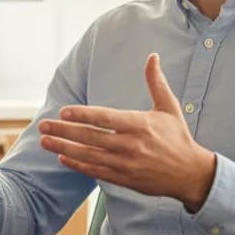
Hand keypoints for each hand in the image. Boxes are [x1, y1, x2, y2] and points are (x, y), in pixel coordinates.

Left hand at [37, 54, 216, 211]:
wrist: (191, 174)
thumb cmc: (178, 137)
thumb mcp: (169, 107)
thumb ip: (156, 82)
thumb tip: (152, 56)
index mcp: (139, 125)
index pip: (105, 118)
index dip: (83, 115)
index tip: (63, 111)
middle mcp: (130, 145)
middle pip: (90, 137)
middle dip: (63, 132)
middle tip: (42, 126)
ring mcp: (126, 164)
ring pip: (89, 156)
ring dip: (64, 148)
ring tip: (44, 142)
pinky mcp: (124, 179)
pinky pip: (96, 172)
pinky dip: (78, 165)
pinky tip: (62, 158)